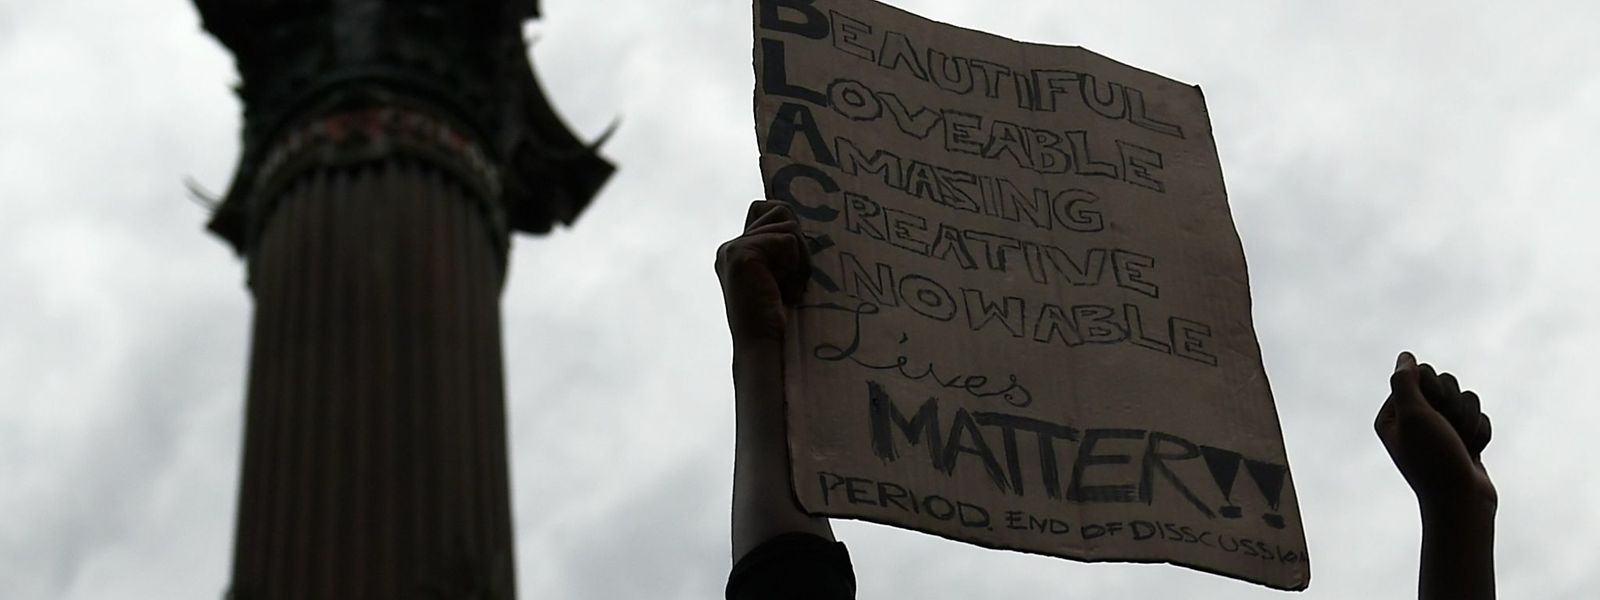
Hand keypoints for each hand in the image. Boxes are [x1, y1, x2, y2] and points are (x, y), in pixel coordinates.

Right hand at [715, 200, 809, 343]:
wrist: (761, 346)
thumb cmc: (776, 318)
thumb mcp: (779, 276)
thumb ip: (781, 248)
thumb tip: (796, 218)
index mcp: (735, 251)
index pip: (768, 210)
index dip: (788, 234)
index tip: (789, 271)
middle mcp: (730, 247)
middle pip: (780, 210)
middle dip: (798, 245)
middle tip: (791, 281)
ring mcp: (733, 248)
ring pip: (788, 225)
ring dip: (799, 259)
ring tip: (788, 288)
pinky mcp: (742, 253)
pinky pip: (788, 240)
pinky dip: (795, 266)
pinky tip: (784, 291)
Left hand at [1376, 352, 1495, 513]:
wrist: (1463, 501)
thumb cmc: (1433, 459)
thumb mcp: (1413, 416)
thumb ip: (1406, 382)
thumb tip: (1405, 356)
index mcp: (1392, 414)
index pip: (1420, 373)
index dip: (1433, 388)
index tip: (1431, 412)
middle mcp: (1413, 419)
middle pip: (1445, 382)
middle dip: (1454, 404)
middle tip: (1448, 431)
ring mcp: (1440, 429)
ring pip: (1466, 398)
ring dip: (1469, 420)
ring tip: (1462, 445)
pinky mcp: (1462, 438)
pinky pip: (1480, 418)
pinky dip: (1480, 433)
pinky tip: (1473, 453)